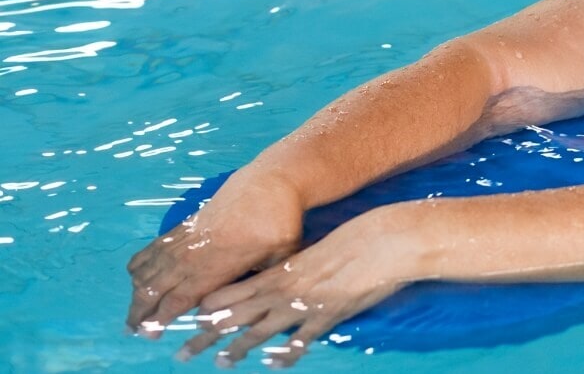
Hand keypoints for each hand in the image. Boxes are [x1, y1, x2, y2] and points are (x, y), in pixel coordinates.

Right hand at [126, 171, 303, 337]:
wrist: (268, 183)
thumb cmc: (279, 222)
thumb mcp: (280, 257)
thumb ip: (264, 281)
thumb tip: (260, 302)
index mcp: (215, 267)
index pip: (179, 299)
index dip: (161, 318)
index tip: (149, 334)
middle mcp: (193, 255)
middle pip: (155, 288)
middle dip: (141, 312)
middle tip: (133, 330)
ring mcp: (185, 239)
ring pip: (148, 269)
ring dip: (137, 292)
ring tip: (134, 312)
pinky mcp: (183, 226)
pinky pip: (151, 249)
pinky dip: (139, 265)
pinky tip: (136, 278)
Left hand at [175, 212, 410, 367]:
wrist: (380, 243)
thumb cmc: (351, 242)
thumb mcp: (313, 254)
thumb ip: (295, 270)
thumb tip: (284, 280)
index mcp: (278, 272)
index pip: (232, 293)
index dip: (209, 308)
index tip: (192, 320)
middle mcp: (282, 290)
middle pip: (235, 316)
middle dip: (206, 336)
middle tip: (183, 353)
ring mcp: (302, 305)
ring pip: (260, 331)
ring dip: (237, 349)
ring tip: (220, 362)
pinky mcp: (325, 317)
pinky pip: (300, 340)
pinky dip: (286, 354)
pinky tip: (275, 364)